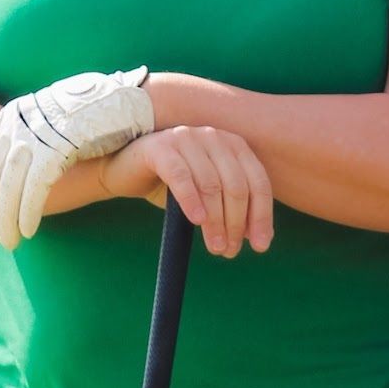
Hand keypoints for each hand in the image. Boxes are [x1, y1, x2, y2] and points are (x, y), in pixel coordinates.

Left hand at [0, 69, 153, 248]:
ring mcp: (37, 134)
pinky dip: (27, 213)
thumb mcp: (53, 118)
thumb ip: (32, 135)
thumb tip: (18, 163)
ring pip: (8, 187)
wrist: (133, 101)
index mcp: (12, 114)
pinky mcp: (57, 147)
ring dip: (6, 220)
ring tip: (9, 243)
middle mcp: (18, 122)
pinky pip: (34, 190)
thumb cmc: (99, 112)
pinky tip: (28, 231)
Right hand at [99, 127, 275, 258]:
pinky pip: (181, 177)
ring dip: (216, 221)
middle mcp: (214, 136)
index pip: (258, 182)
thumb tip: (258, 238)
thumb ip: (231, 208)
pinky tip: (196, 221)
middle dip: (236, 223)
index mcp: (233, 145)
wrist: (126, 171)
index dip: (262, 216)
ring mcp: (187, 138)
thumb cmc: (171, 184)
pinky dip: (191, 200)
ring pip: (211, 184)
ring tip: (215, 247)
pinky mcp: (161, 147)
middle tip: (229, 251)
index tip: (260, 246)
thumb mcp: (207, 195)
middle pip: (236, 185)